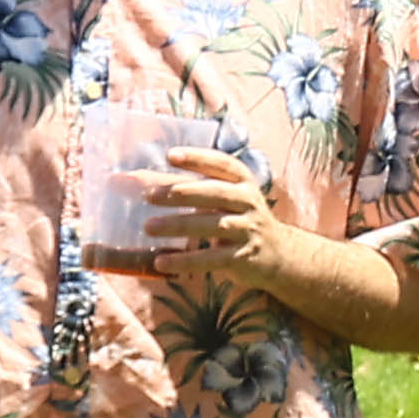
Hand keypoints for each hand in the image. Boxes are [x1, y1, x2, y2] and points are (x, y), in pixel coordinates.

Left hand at [138, 145, 287, 271]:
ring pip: (213, 225)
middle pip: (216, 193)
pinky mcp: (243, 257)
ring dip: (178, 225)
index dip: (198, 158)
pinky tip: (162, 261)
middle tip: (150, 195)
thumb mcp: (227, 199)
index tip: (170, 155)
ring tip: (149, 227)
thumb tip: (140, 182)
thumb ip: (194, 189)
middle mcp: (249, 202)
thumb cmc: (239, 220)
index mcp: (243, 183)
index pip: (222, 164)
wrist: (278, 255)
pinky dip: (185, 260)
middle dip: (182, 193)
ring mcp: (248, 230)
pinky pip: (212, 258)